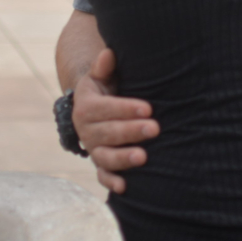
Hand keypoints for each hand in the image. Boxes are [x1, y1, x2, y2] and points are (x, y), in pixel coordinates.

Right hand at [72, 47, 159, 193]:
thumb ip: (103, 66)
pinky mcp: (99, 163)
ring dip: (123, 158)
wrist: (94, 107)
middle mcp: (87, 131)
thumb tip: (108, 53)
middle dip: (131, 131)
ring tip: (144, 157)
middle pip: (108, 133)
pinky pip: (102, 175)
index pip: (106, 108)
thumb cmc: (105, 87)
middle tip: (155, 128)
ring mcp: (93, 148)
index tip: (149, 108)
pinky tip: (126, 187)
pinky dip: (111, 181)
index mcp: (86, 107)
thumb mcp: (101, 75)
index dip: (126, 108)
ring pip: (105, 156)